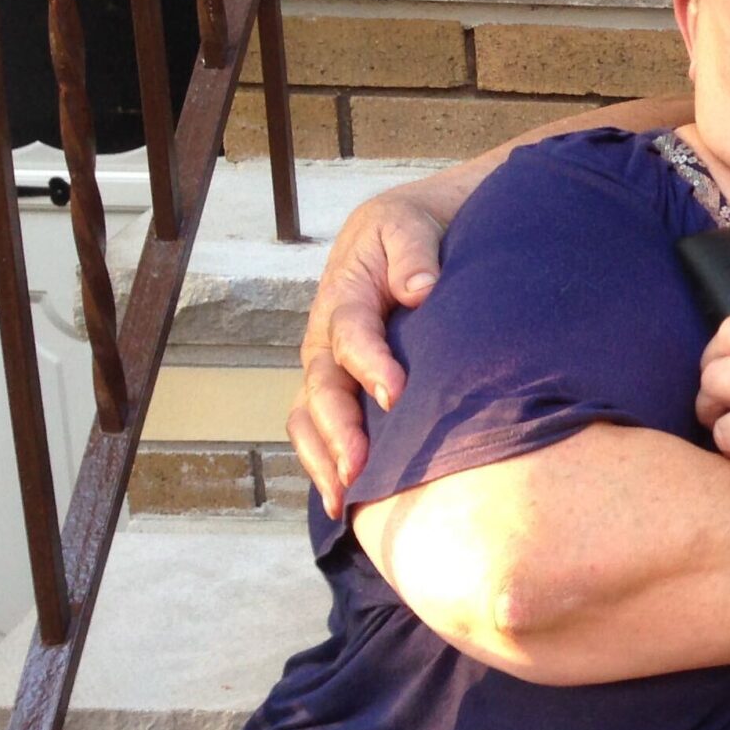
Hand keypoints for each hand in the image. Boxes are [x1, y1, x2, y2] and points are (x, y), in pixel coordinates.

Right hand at [287, 189, 450, 516]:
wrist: (392, 234)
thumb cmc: (405, 234)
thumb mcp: (409, 227)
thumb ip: (413, 254)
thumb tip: (420, 288)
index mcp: (344, 298)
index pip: (352, 335)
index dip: (371, 364)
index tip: (396, 395)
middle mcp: (325, 339)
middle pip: (322, 389)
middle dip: (339, 432)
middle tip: (360, 469)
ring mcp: (324, 367)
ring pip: (310, 418)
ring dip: (324, 459)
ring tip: (344, 499)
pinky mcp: (335, 387)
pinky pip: (316, 429)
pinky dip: (324, 464)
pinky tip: (343, 502)